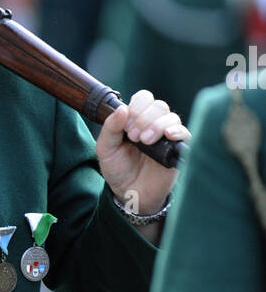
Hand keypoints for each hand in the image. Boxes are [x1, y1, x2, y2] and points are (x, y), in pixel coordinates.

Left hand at [96, 90, 189, 215]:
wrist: (129, 193)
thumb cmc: (118, 170)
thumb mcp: (106, 149)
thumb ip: (110, 128)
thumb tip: (122, 109)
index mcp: (137, 120)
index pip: (144, 98)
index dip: (136, 107)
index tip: (126, 127)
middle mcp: (154, 124)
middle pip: (158, 105)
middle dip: (144, 118)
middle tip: (134, 137)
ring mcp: (167, 137)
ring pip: (171, 117)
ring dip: (157, 125)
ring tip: (145, 142)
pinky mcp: (177, 150)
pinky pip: (185, 133)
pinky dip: (177, 131)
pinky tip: (168, 136)